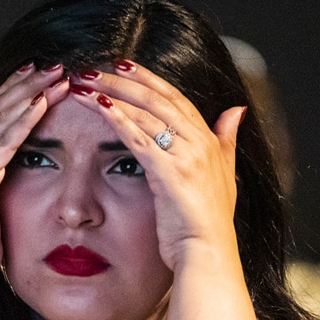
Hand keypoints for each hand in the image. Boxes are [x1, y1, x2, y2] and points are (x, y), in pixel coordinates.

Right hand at [0, 63, 70, 268]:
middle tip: (53, 64)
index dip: (15, 89)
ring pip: (2, 117)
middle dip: (26, 82)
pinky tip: (42, 104)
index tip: (38, 71)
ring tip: (55, 76)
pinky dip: (23, 121)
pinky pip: (5, 142)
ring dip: (30, 93)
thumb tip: (0, 154)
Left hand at [71, 61, 243, 270]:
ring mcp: (186, 154)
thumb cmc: (205, 224)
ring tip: (83, 81)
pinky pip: (138, 137)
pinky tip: (96, 105)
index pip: (174, 97)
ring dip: (112, 93)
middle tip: (92, 66)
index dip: (147, 78)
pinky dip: (117, 118)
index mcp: (208, 140)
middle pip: (157, 97)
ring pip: (145, 110)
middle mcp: (199, 141)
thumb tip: (235, 111)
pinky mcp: (169, 171)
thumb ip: (226, 140)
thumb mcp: (222, 176)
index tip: (121, 64)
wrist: (207, 254)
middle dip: (122, 79)